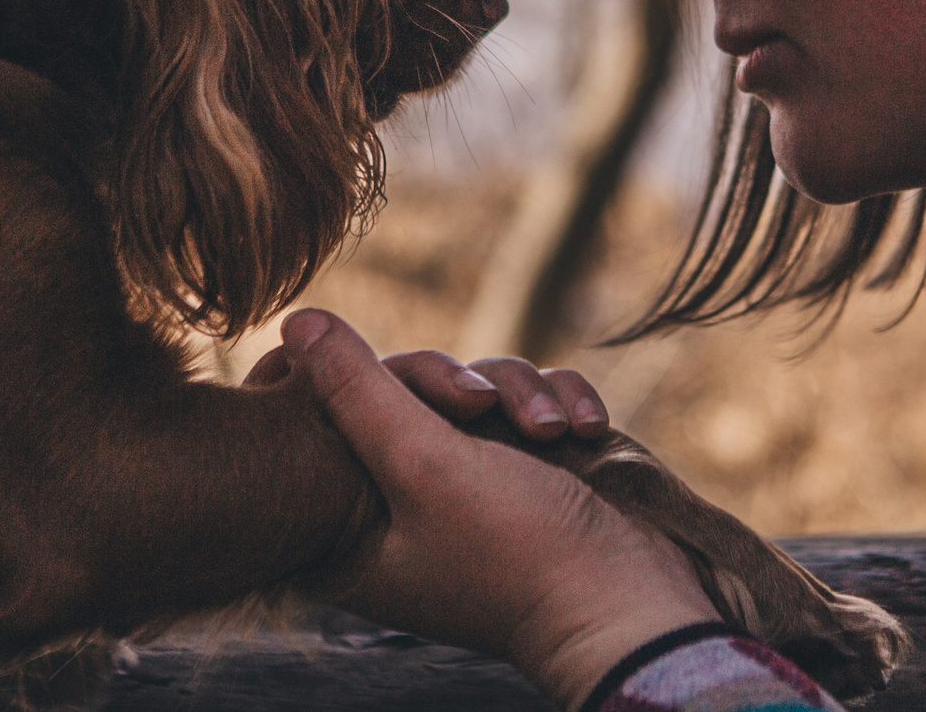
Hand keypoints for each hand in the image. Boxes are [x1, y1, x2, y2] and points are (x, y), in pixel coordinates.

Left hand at [263, 309, 718, 709]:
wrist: (629, 600)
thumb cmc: (516, 550)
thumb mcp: (426, 465)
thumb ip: (358, 391)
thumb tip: (297, 324)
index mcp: (352, 530)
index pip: (302, 432)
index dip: (324, 384)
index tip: (349, 361)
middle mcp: (404, 502)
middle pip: (395, 389)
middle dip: (450, 383)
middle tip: (476, 404)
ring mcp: (469, 480)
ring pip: (469, 384)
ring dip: (519, 393)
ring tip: (553, 432)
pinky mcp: (526, 462)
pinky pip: (524, 398)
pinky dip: (555, 402)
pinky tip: (585, 427)